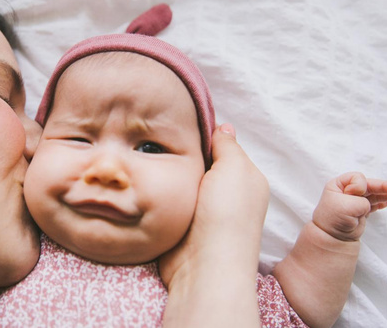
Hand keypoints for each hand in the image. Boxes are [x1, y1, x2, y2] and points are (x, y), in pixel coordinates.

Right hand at [159, 123, 268, 287]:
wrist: (203, 266)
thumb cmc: (226, 214)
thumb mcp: (235, 168)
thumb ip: (228, 145)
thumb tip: (223, 126)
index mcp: (243, 178)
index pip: (221, 146)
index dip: (201, 134)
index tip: (176, 121)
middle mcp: (223, 193)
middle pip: (197, 162)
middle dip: (180, 152)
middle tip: (154, 137)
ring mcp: (199, 210)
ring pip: (179, 179)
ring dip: (166, 172)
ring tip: (143, 154)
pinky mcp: (179, 223)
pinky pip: (167, 198)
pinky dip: (158, 191)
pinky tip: (144, 179)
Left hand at [313, 172, 386, 241]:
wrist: (331, 238)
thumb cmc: (333, 220)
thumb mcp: (345, 206)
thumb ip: (360, 201)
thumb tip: (366, 203)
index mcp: (338, 185)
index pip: (357, 178)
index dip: (360, 186)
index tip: (355, 195)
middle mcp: (346, 191)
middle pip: (370, 185)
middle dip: (386, 186)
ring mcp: (355, 200)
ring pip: (375, 194)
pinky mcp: (361, 210)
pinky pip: (376, 202)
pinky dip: (386, 200)